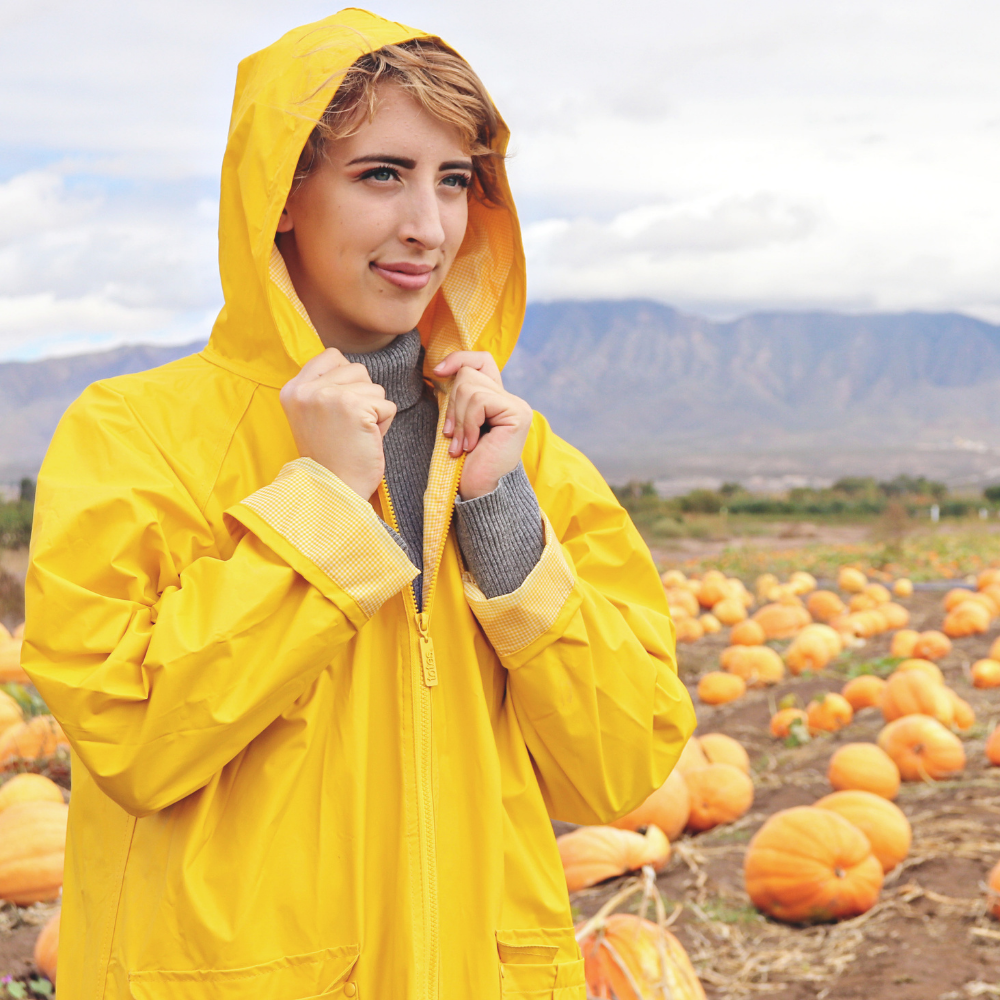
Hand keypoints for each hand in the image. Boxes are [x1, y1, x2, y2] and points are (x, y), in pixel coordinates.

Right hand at [280, 348, 395, 498]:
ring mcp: (330, 396)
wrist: (331, 491)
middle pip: (358, 369)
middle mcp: (307, 389)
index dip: (347, 379)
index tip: (341, 409)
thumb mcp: (312, 415)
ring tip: (356, 435)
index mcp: (293, 389)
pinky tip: (366, 441)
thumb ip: (324, 388)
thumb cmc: (330, 457)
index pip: (332, 356)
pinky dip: (385, 425)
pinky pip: (388, 405)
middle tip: (349, 427)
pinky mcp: (354, 406)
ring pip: (375, 388)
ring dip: (375, 413)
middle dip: (364, 397)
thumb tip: (352, 366)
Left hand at [434, 352, 532, 499]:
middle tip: (453, 436)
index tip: (438, 371)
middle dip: (452, 405)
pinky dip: (468, 424)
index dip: (459, 359)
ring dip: (458, 419)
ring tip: (462, 445)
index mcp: (497, 399)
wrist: (479, 492)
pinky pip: (479, 401)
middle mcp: (511, 399)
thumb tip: (442, 368)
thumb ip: (459, 397)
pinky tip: (471, 446)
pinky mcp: (517, 413)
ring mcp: (516, 405)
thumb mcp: (457, 423)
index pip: (481, 361)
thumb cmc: (466, 464)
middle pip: (469, 374)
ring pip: (471, 386)